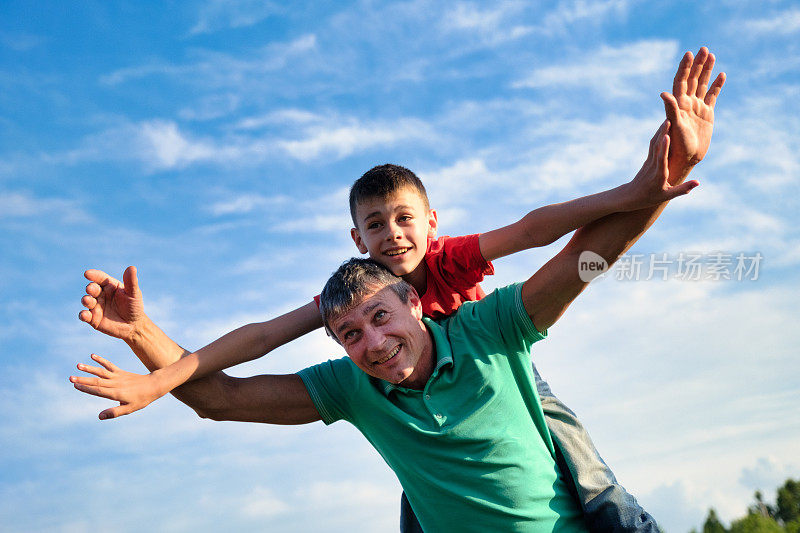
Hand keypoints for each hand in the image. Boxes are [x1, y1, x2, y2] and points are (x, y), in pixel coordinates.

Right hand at [70, 354, 164, 418]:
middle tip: (70, 378)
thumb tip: (99, 416)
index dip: (87, 388)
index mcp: (116, 394)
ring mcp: (118, 376)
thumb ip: (114, 412)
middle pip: (97, 381)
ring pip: (101, 372)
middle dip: (83, 380)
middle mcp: (115, 384)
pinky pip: (109, 365)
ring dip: (89, 369)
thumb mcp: (129, 409)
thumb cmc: (142, 399)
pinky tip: (93, 356)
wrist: (154, 385)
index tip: (75, 385)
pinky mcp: (121, 372)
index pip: (99, 390)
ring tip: (78, 365)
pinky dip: (101, 360)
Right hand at [79, 266, 144, 341]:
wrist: (133, 325)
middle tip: (91, 289)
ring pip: (86, 301)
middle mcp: (100, 294)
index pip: (100, 277)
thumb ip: (131, 282)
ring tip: (88, 300)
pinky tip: (85, 315)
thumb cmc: (134, 306)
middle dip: (90, 288)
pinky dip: (83, 315)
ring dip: (86, 300)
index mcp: (109, 285)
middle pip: (92, 288)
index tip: (87, 274)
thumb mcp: (134, 294)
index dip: (93, 275)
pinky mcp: (93, 318)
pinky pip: (84, 316)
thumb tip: (132, 267)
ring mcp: (96, 306)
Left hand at [627, 120, 698, 208]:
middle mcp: (653, 166)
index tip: (668, 136)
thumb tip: (698, 182)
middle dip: (662, 133)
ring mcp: (649, 162)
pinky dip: (658, 136)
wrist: (631, 196)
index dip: (664, 147)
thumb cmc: (650, 198)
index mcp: (659, 175)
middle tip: (670, 119)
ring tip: (668, 118)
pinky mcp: (647, 160)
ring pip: (654, 144)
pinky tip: (663, 128)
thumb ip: (683, 189)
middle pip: (657, 147)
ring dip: (660, 131)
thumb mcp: (667, 196)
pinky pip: (653, 146)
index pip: (661, 159)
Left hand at [661, 47, 725, 172]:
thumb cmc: (676, 145)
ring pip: (702, 84)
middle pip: (692, 79)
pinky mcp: (706, 114)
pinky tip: (722, 74)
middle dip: (698, 64)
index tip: (689, 54)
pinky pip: (712, 96)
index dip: (684, 68)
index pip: (681, 81)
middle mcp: (686, 103)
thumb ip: (670, 109)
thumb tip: (663, 94)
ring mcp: (697, 107)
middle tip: (704, 48)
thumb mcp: (673, 126)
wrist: (684, 159)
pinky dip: (717, 86)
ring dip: (707, 70)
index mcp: (678, 104)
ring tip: (711, 55)